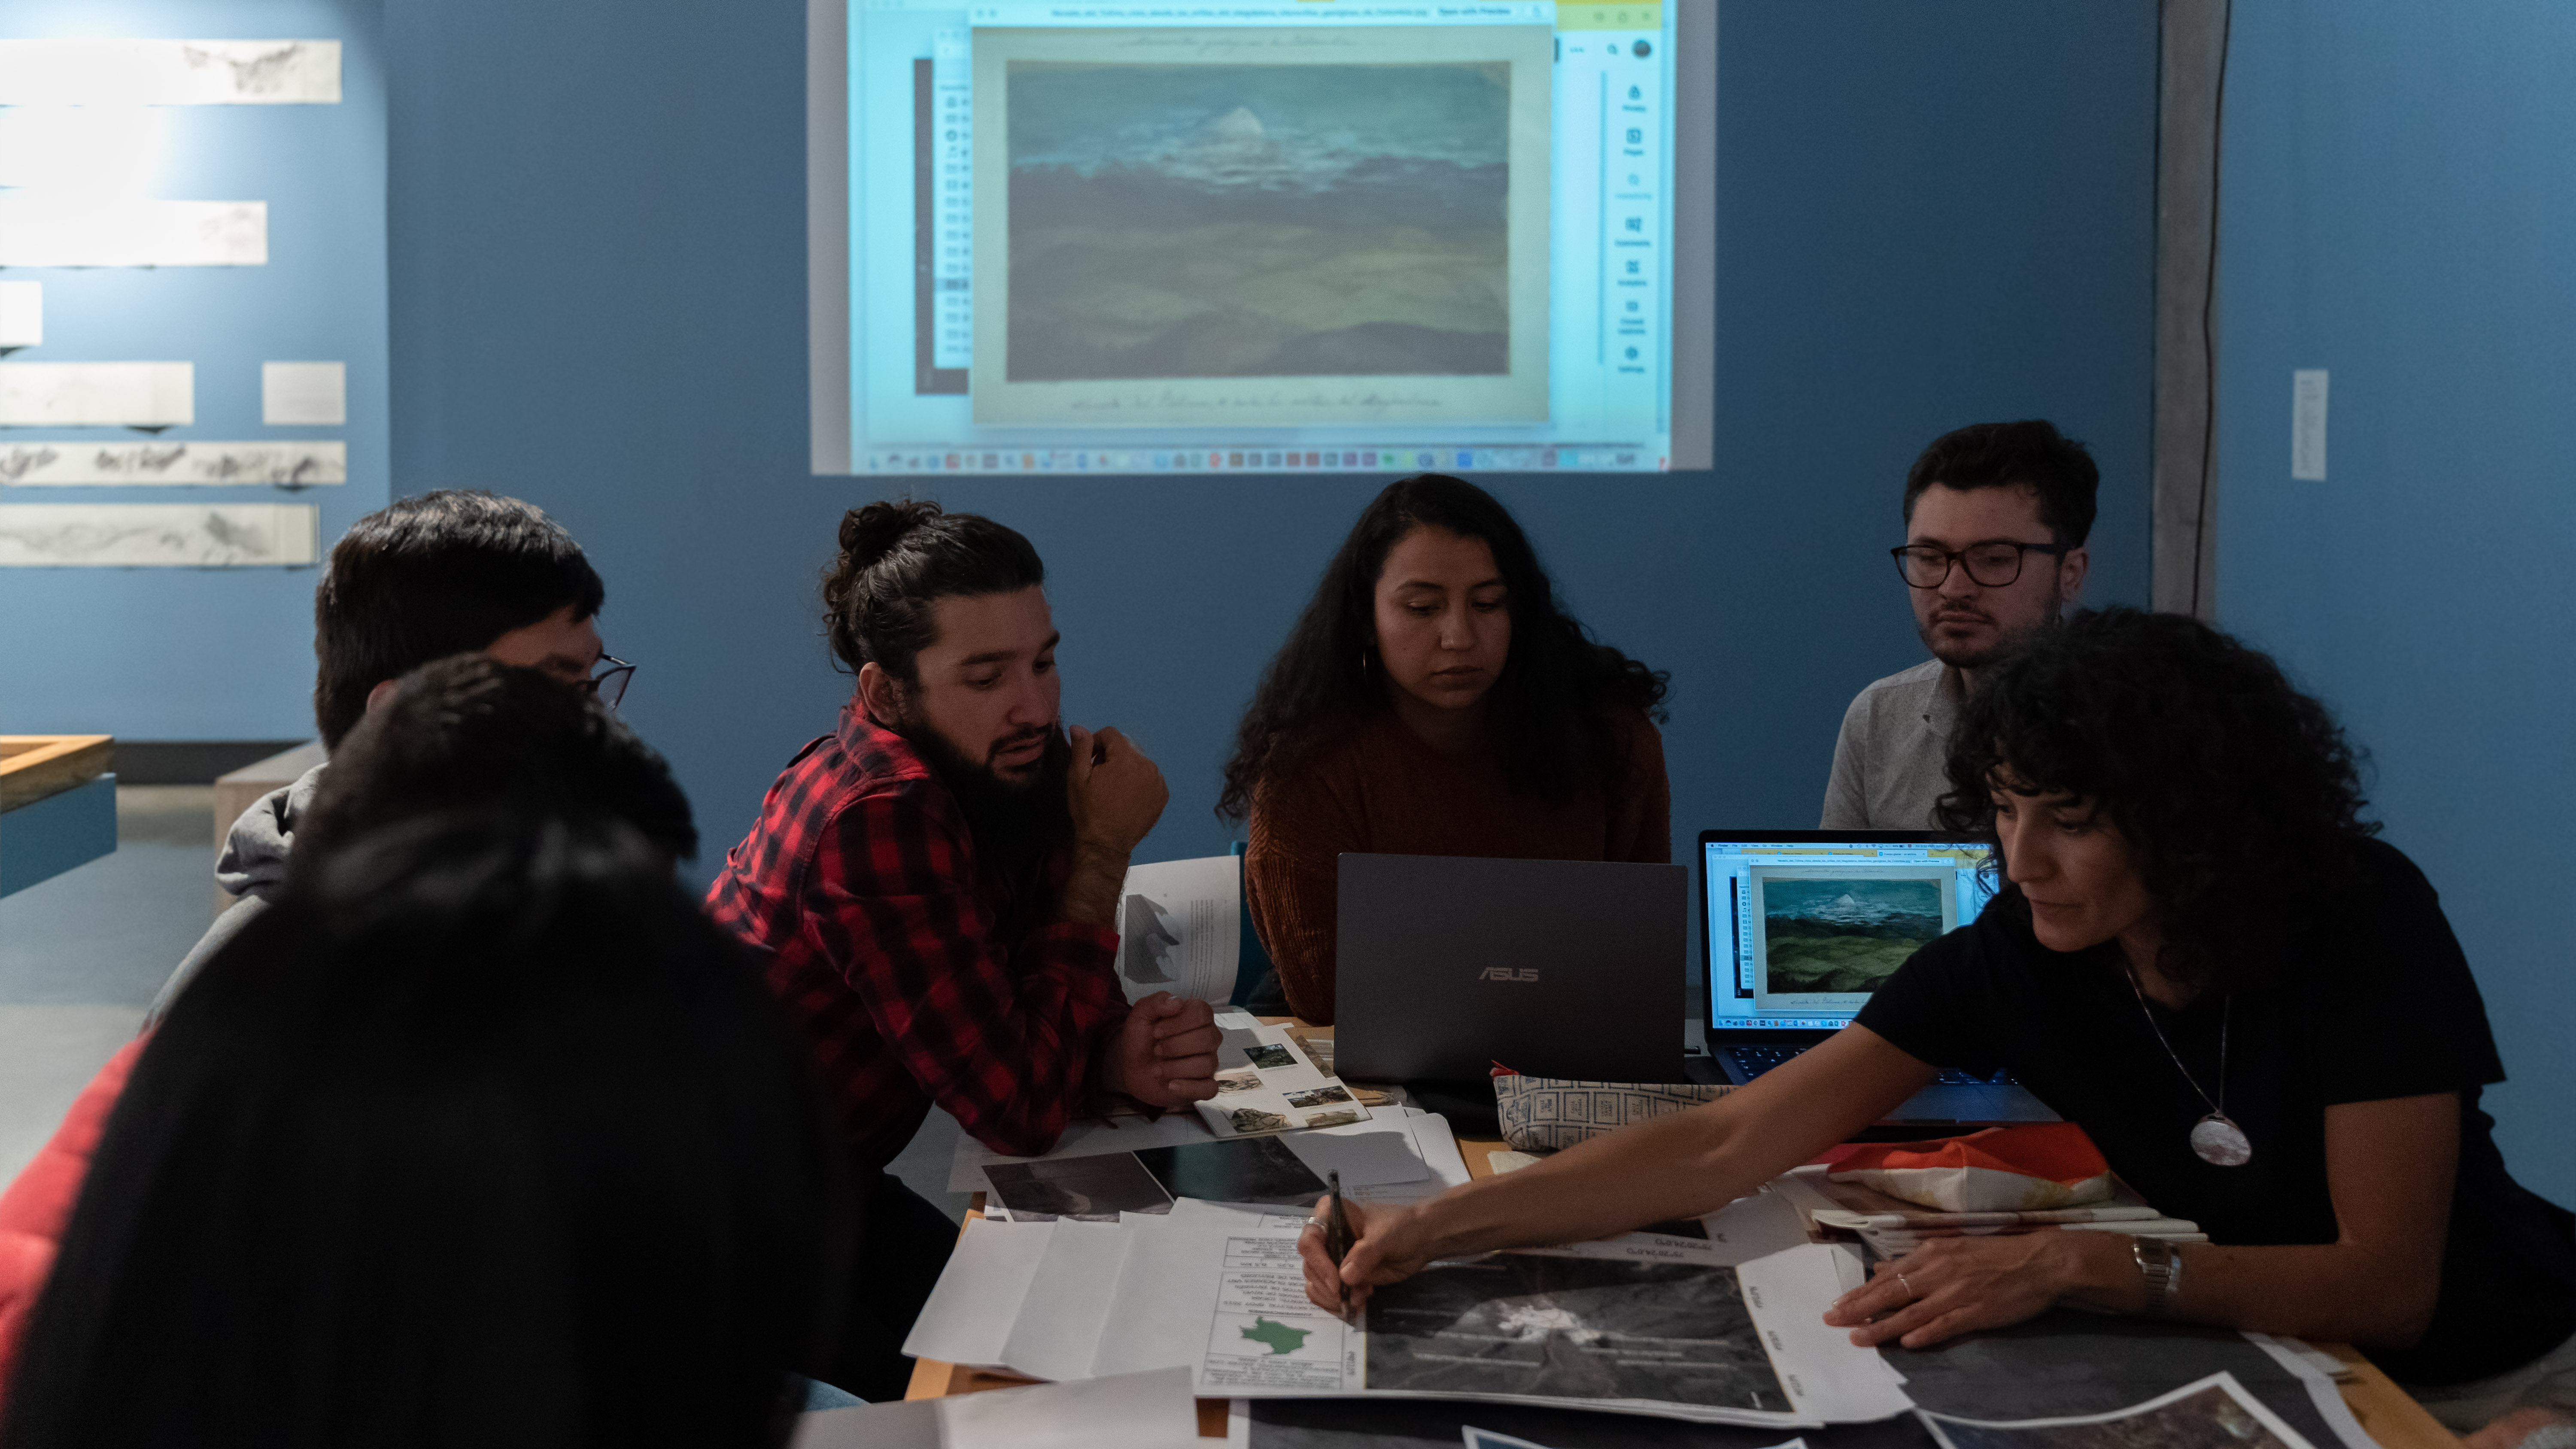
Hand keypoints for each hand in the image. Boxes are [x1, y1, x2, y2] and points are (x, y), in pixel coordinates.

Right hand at [1065, 726, 1167, 858]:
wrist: (1107, 844)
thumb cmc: (1089, 810)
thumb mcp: (1077, 778)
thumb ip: (1080, 748)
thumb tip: (1078, 726)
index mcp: (1125, 758)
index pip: (1111, 734)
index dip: (1096, 743)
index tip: (1089, 760)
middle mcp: (1146, 764)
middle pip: (1126, 748)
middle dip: (1111, 756)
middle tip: (1100, 777)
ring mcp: (1158, 780)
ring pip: (1138, 762)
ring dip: (1126, 768)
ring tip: (1114, 789)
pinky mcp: (1163, 794)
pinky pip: (1149, 777)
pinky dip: (1139, 781)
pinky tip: (1128, 797)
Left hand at [1101, 992, 1219, 1107]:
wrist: (1130, 1067)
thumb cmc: (1141, 1038)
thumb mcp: (1140, 1015)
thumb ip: (1156, 1002)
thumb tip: (1178, 1002)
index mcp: (1197, 1017)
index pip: (1202, 1013)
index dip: (1178, 1022)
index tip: (1156, 1031)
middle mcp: (1208, 1038)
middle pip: (1207, 1038)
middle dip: (1175, 1046)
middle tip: (1156, 1050)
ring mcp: (1208, 1062)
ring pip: (1207, 1064)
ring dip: (1176, 1067)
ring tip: (1158, 1069)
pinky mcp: (1204, 1085)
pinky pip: (1210, 1089)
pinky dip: (1190, 1087)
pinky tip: (1171, 1085)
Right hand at [1299, 1197, 1434, 1316]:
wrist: (1420, 1239)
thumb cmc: (1401, 1228)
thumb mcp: (1384, 1237)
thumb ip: (1364, 1254)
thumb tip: (1344, 1277)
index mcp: (1329, 1215)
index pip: (1310, 1239)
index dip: (1319, 1262)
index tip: (1337, 1283)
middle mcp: (1325, 1237)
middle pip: (1310, 1266)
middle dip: (1328, 1286)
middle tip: (1350, 1296)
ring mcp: (1331, 1259)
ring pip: (1315, 1283)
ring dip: (1333, 1298)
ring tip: (1360, 1298)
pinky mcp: (1341, 1277)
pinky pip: (1326, 1294)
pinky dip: (1337, 1303)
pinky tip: (1359, 1301)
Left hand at [1821, 1232, 2080, 1348]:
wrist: (2039, 1262)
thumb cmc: (1993, 1256)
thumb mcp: (1949, 1249)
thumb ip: (1914, 1262)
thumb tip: (1880, 1268)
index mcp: (1931, 1254)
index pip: (1887, 1277)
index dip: (1860, 1293)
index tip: (1837, 1305)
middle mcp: (1939, 1271)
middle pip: (1891, 1293)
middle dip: (1859, 1308)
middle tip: (1832, 1321)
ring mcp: (1957, 1292)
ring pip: (1912, 1313)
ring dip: (1883, 1327)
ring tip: (1858, 1338)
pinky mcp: (1976, 1312)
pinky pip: (1946, 1325)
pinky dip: (1926, 1334)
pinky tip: (1907, 1342)